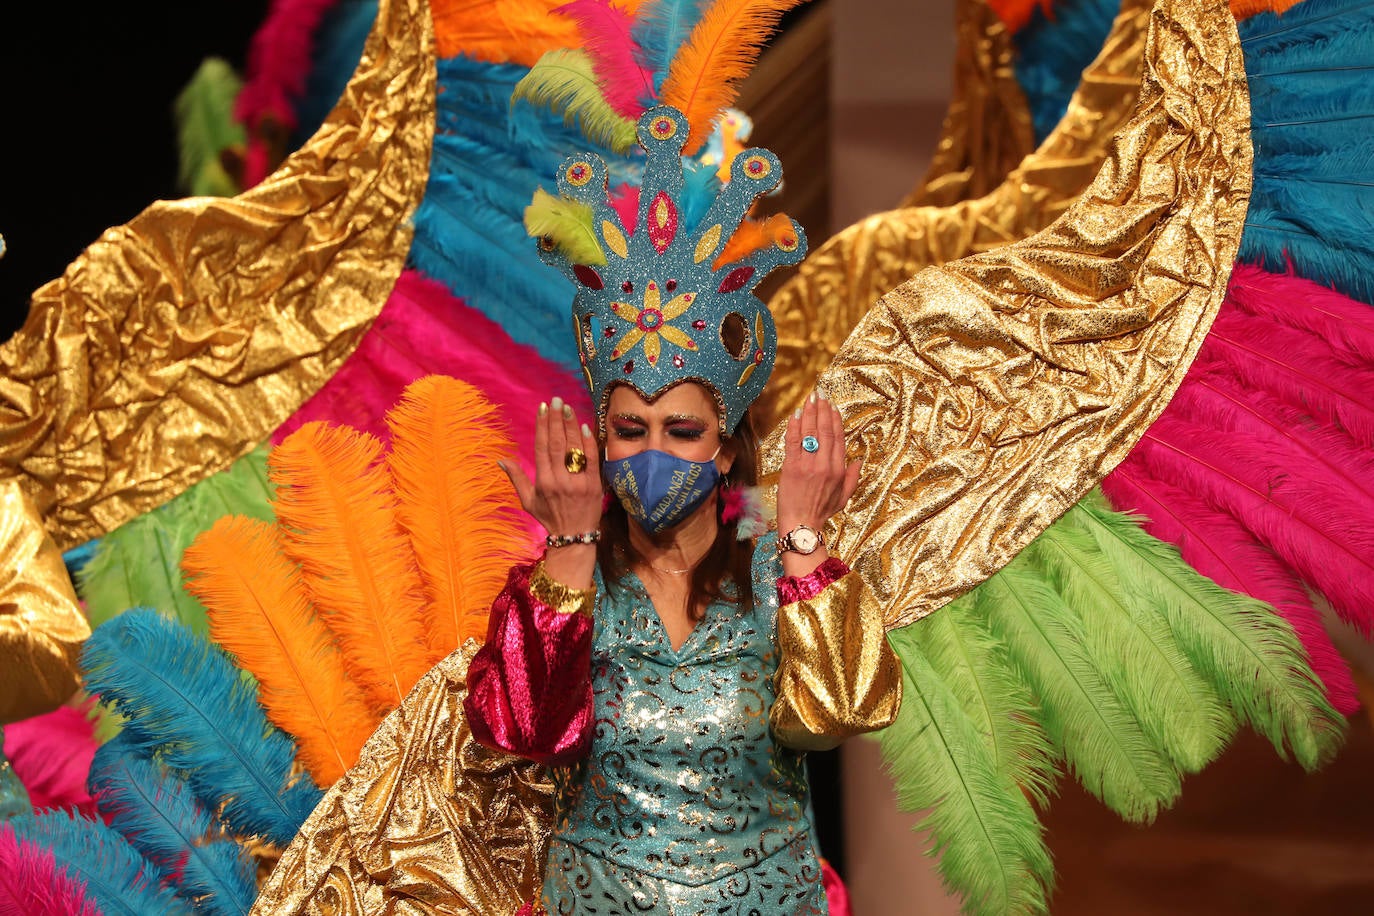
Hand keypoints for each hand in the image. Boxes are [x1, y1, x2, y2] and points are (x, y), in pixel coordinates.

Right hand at [499, 396, 603, 546]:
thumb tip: (501, 460)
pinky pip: (592, 459)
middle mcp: (560, 480)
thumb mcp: (528, 501)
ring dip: (571, 425)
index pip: (542, 448)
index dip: (542, 426)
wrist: (575, 537)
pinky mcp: (594, 484)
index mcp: (543, 482)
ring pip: (574, 448)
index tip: (543, 408)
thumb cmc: (549, 518)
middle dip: (556, 419)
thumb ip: (516, 478)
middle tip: (556, 400)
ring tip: (568, 408)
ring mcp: (578, 482)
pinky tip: (585, 426)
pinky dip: (589, 442)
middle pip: (557, 443)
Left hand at [775, 391, 861, 536]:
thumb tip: (858, 461)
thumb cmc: (821, 512)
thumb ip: (852, 478)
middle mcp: (824, 465)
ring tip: (809, 398)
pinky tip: (795, 414)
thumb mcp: (844, 497)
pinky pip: (793, 442)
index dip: (835, 420)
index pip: (838, 438)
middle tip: (820, 394)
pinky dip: (794, 427)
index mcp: (838, 470)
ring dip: (809, 413)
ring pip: (809, 432)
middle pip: (825, 431)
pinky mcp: (791, 467)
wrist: (801, 525)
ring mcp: (807, 465)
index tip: (833, 406)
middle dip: (823, 409)